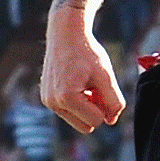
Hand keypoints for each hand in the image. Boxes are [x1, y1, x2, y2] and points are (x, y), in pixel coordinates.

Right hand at [40, 9, 123, 133]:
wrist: (66, 34)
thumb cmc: (87, 52)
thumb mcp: (106, 76)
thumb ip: (114, 101)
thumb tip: (111, 121)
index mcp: (67, 97)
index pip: (96, 121)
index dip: (105, 106)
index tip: (102, 87)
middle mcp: (53, 102)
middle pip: (86, 126)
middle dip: (95, 110)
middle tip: (96, 87)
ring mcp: (47, 101)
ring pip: (77, 120)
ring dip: (86, 106)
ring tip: (86, 84)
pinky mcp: (46, 98)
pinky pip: (68, 112)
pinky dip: (77, 102)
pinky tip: (77, 83)